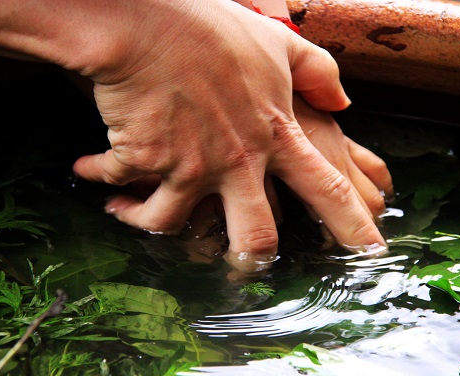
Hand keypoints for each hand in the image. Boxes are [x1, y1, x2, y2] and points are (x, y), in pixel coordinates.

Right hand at [72, 0, 385, 269]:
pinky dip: (99, 180)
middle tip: (241, 268)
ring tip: (127, 212)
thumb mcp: (278, 44)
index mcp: (275, 135)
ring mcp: (191, 167)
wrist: (146, 23)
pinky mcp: (146, 162)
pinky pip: (118, 186)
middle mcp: (237, 161)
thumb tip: (344, 104)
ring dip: (142, 221)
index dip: (353, 227)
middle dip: (249, 262)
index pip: (327, 188)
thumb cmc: (212, 28)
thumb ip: (318, 73)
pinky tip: (86, 169)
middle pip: (255, 237)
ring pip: (172, 226)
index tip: (372, 257)